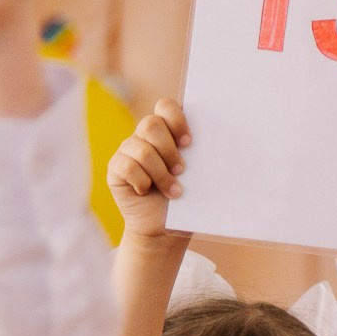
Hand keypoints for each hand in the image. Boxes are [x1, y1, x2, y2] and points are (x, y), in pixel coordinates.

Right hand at [105, 99, 193, 243]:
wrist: (163, 229)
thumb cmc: (184, 200)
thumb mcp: (198, 176)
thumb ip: (201, 155)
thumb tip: (221, 142)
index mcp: (166, 131)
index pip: (165, 106)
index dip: (177, 120)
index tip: (189, 143)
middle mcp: (144, 136)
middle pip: (151, 124)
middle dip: (169, 150)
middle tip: (181, 170)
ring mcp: (127, 151)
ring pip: (142, 149)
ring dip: (160, 173)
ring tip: (172, 190)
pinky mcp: (115, 168)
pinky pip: (127, 166)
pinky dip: (142, 182)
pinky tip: (146, 191)